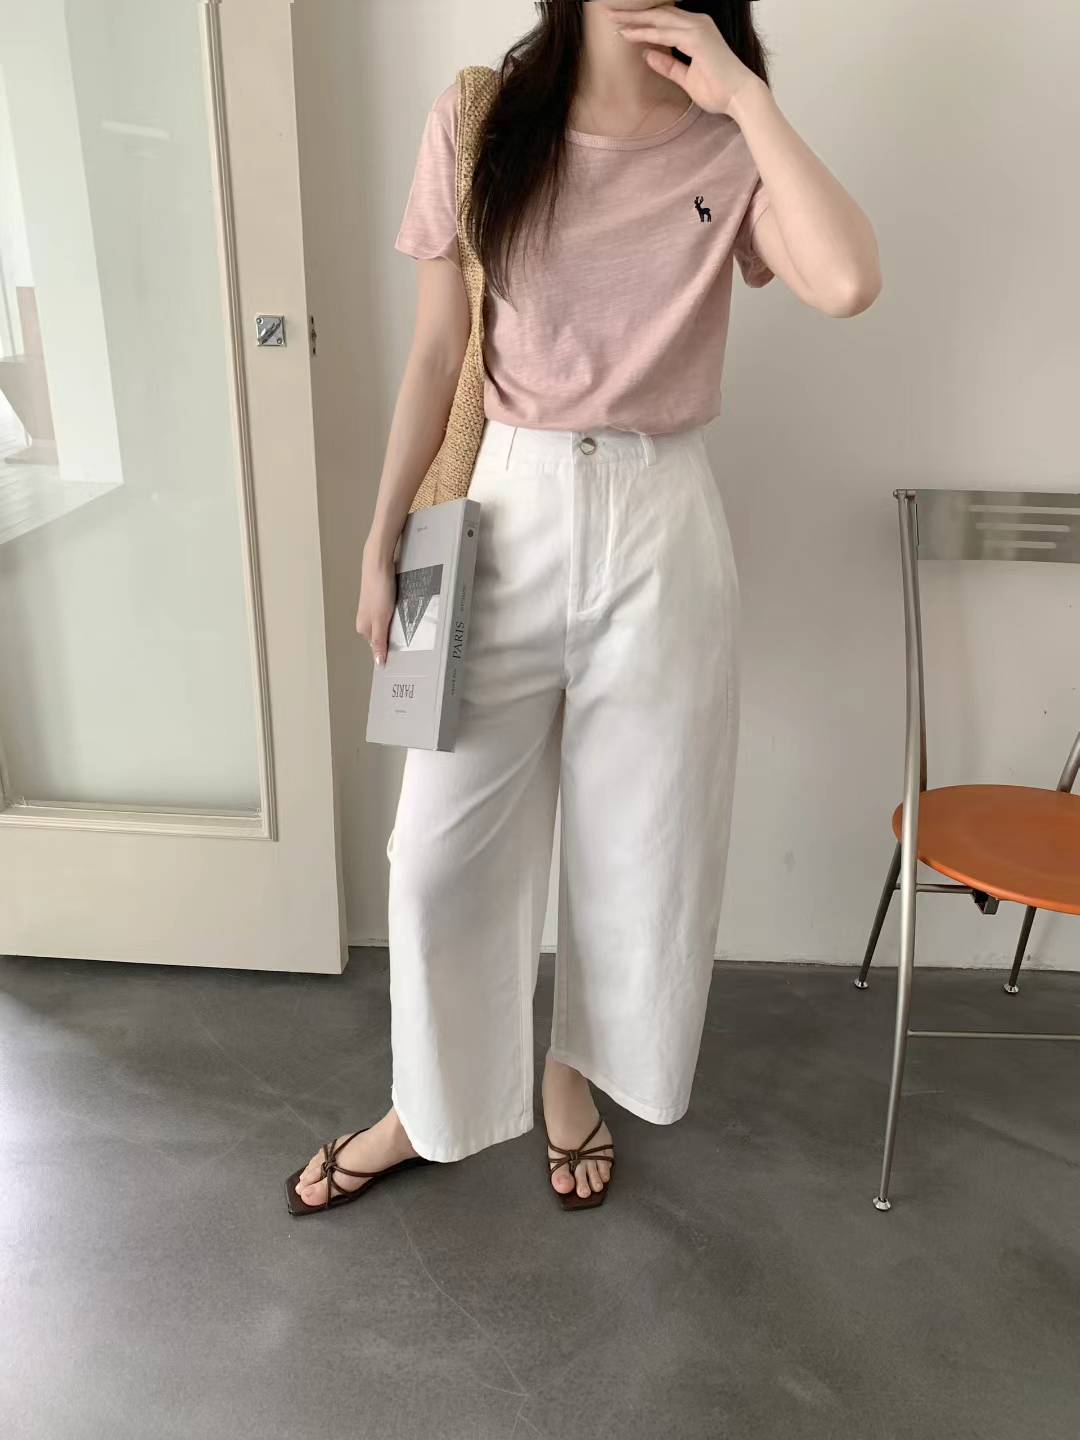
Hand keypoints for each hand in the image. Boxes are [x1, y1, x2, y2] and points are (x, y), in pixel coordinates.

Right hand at [357, 536, 398, 666]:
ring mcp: (372, 608)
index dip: (390, 650)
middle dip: (395, 637)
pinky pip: (390, 612)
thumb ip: (380, 641)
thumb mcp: (380, 620)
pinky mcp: (380, 598)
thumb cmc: (379, 590)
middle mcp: (366, 619)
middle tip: (412, 640)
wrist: (379, 563)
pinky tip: (405, 611)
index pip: (378, 646)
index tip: (406, 656)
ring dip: (398, 625)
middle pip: (383, 635)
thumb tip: (378, 663)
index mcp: (363, 627)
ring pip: (387, 623)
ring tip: (410, 624)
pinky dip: (397, 614)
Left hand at [595, 3, 760, 117]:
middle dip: (632, 14)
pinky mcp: (696, 38)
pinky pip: (663, 33)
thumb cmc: (719, 90)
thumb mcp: (686, 78)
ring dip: (633, 19)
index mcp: (696, 30)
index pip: (663, 20)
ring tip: (612, 21)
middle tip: (609, 14)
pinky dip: (644, 32)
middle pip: (658, 13)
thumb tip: (647, 55)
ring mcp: (697, 28)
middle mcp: (697, 23)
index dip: (641, 21)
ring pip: (658, 19)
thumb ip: (668, 65)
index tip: (620, 24)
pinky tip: (627, 34)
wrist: (739, 97)